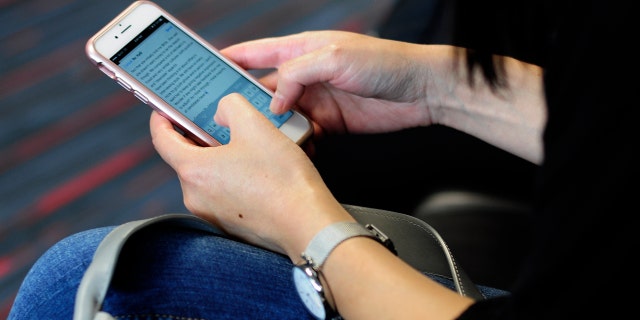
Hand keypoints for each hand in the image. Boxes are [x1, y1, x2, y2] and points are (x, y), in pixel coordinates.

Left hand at [149, 94, 353, 257]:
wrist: (308, 225)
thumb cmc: (282, 180)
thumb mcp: (256, 125)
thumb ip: (230, 106)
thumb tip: (221, 112)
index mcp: (193, 171)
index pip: (161, 139)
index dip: (162, 118)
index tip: (166, 109)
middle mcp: (195, 197)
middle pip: (188, 157)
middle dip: (202, 137)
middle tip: (224, 122)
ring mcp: (212, 214)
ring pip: (209, 175)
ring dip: (223, 158)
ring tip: (251, 147)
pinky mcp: (231, 225)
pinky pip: (224, 193)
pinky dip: (235, 178)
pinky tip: (260, 171)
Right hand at [221, 30, 436, 135]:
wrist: (421, 92)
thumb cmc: (384, 63)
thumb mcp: (334, 58)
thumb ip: (297, 74)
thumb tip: (274, 100)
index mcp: (303, 50)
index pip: (258, 52)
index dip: (232, 59)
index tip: (206, 68)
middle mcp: (307, 75)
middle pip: (264, 89)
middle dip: (243, 101)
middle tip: (222, 116)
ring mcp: (317, 100)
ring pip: (281, 115)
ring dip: (269, 127)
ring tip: (253, 138)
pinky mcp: (330, 122)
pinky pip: (302, 133)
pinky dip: (293, 141)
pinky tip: (286, 149)